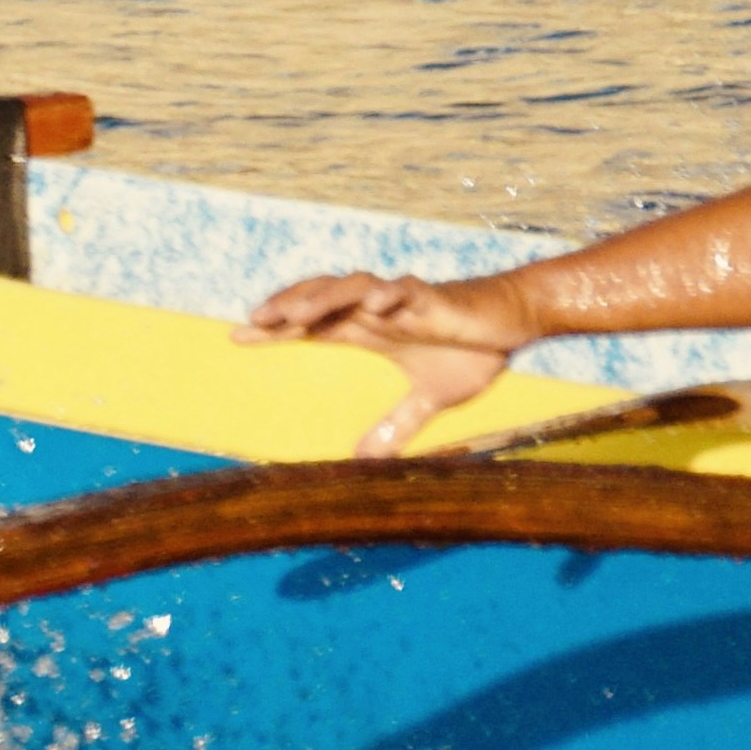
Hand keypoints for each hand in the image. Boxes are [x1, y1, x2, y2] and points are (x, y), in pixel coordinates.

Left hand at [242, 268, 538, 458]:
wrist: (513, 321)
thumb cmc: (470, 350)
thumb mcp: (430, 398)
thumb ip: (398, 424)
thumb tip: (366, 461)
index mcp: (369, 328)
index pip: (312, 325)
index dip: (276, 329)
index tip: (237, 336)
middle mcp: (377, 310)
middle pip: (320, 299)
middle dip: (287, 307)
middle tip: (253, 321)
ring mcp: (402, 300)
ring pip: (353, 288)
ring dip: (323, 298)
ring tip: (295, 314)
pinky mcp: (433, 297)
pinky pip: (406, 290)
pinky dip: (389, 295)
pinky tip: (375, 305)